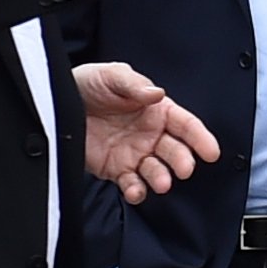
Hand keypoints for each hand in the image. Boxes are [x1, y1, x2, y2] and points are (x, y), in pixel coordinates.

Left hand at [74, 62, 222, 203]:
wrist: (55, 104)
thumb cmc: (87, 84)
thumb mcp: (111, 76)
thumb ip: (134, 85)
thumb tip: (157, 94)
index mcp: (156, 111)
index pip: (186, 125)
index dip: (201, 138)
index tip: (211, 152)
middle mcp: (150, 134)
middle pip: (176, 151)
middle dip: (182, 161)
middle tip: (184, 169)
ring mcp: (134, 154)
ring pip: (156, 171)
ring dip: (161, 178)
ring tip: (161, 183)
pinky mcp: (115, 170)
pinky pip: (131, 184)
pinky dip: (136, 191)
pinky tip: (135, 191)